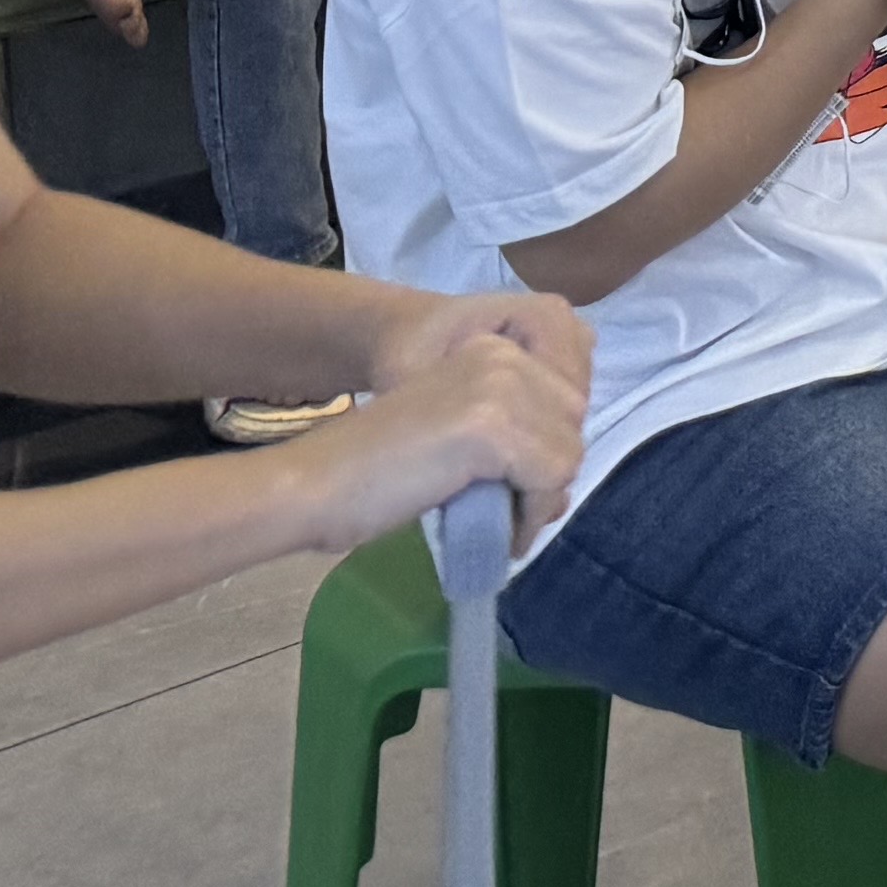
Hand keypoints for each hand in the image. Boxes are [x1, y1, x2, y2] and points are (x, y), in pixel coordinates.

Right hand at [300, 300, 592, 546]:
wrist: (315, 484)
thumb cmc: (374, 475)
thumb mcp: (456, 446)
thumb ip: (510, 449)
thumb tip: (563, 490)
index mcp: (491, 349)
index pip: (562, 398)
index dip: (546, 453)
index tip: (517, 496)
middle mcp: (502, 355)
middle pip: (571, 421)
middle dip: (548, 475)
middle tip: (511, 519)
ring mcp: (499, 386)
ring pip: (567, 452)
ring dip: (541, 500)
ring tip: (502, 530)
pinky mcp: (492, 426)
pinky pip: (550, 477)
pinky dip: (532, 516)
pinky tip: (500, 536)